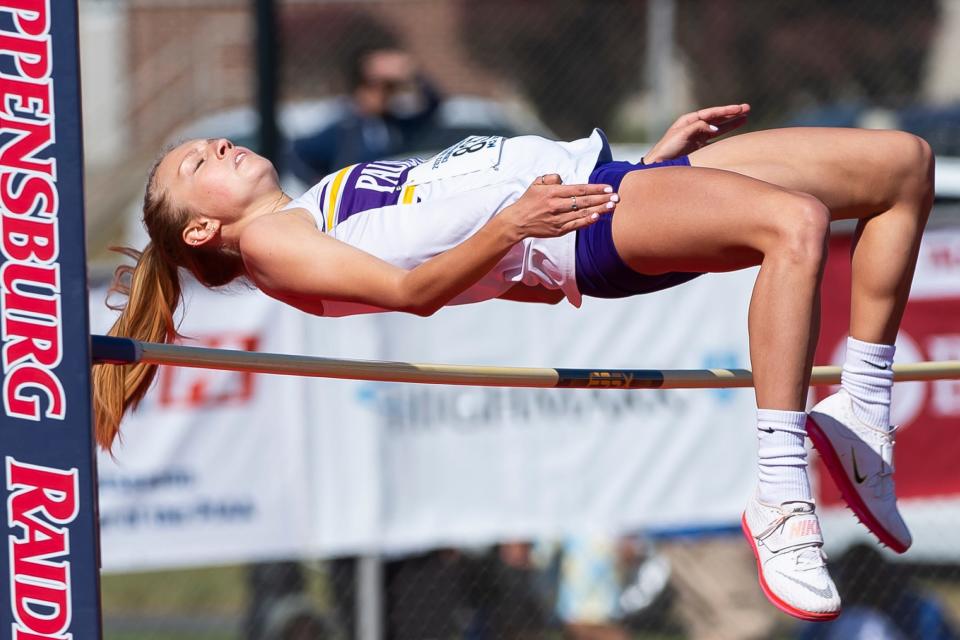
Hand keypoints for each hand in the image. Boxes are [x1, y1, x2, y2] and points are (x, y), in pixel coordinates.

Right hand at [500, 174, 617, 239]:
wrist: (517, 221)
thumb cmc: (528, 201)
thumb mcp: (536, 183)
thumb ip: (551, 178)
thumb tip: (563, 179)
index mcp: (552, 192)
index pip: (578, 189)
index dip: (595, 188)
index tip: (607, 187)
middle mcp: (556, 205)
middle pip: (584, 201)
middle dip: (602, 199)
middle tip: (616, 197)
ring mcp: (558, 219)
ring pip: (582, 213)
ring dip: (599, 209)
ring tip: (612, 206)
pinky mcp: (558, 230)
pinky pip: (575, 225)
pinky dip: (587, 221)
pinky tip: (597, 217)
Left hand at [644, 103, 750, 162]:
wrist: (659, 164)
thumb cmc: (667, 148)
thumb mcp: (682, 134)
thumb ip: (699, 127)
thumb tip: (715, 128)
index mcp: (688, 120)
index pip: (710, 113)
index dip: (725, 111)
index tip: (738, 109)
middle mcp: (694, 126)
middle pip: (716, 118)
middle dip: (731, 113)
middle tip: (747, 108)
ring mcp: (697, 136)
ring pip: (718, 127)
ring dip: (731, 122)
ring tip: (745, 117)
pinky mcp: (699, 147)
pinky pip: (715, 138)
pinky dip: (724, 134)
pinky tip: (733, 129)